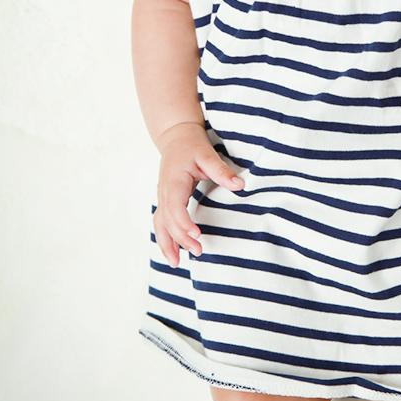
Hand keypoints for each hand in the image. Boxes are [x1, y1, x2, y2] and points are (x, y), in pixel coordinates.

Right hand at [153, 121, 244, 267]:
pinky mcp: (165, 200)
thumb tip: (240, 186)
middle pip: (167, 220)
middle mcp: (164, 192)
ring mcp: (162, 197)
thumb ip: (222, 171)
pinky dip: (165, 238)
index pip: (175, 207)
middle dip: (180, 238)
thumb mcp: (207, 154)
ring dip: (167, 243)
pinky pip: (161, 222)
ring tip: (176, 263)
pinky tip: (173, 252)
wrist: (176, 137)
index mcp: (174, 181)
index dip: (183, 223)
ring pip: (159, 224)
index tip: (197, 235)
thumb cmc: (192, 145)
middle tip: (198, 251)